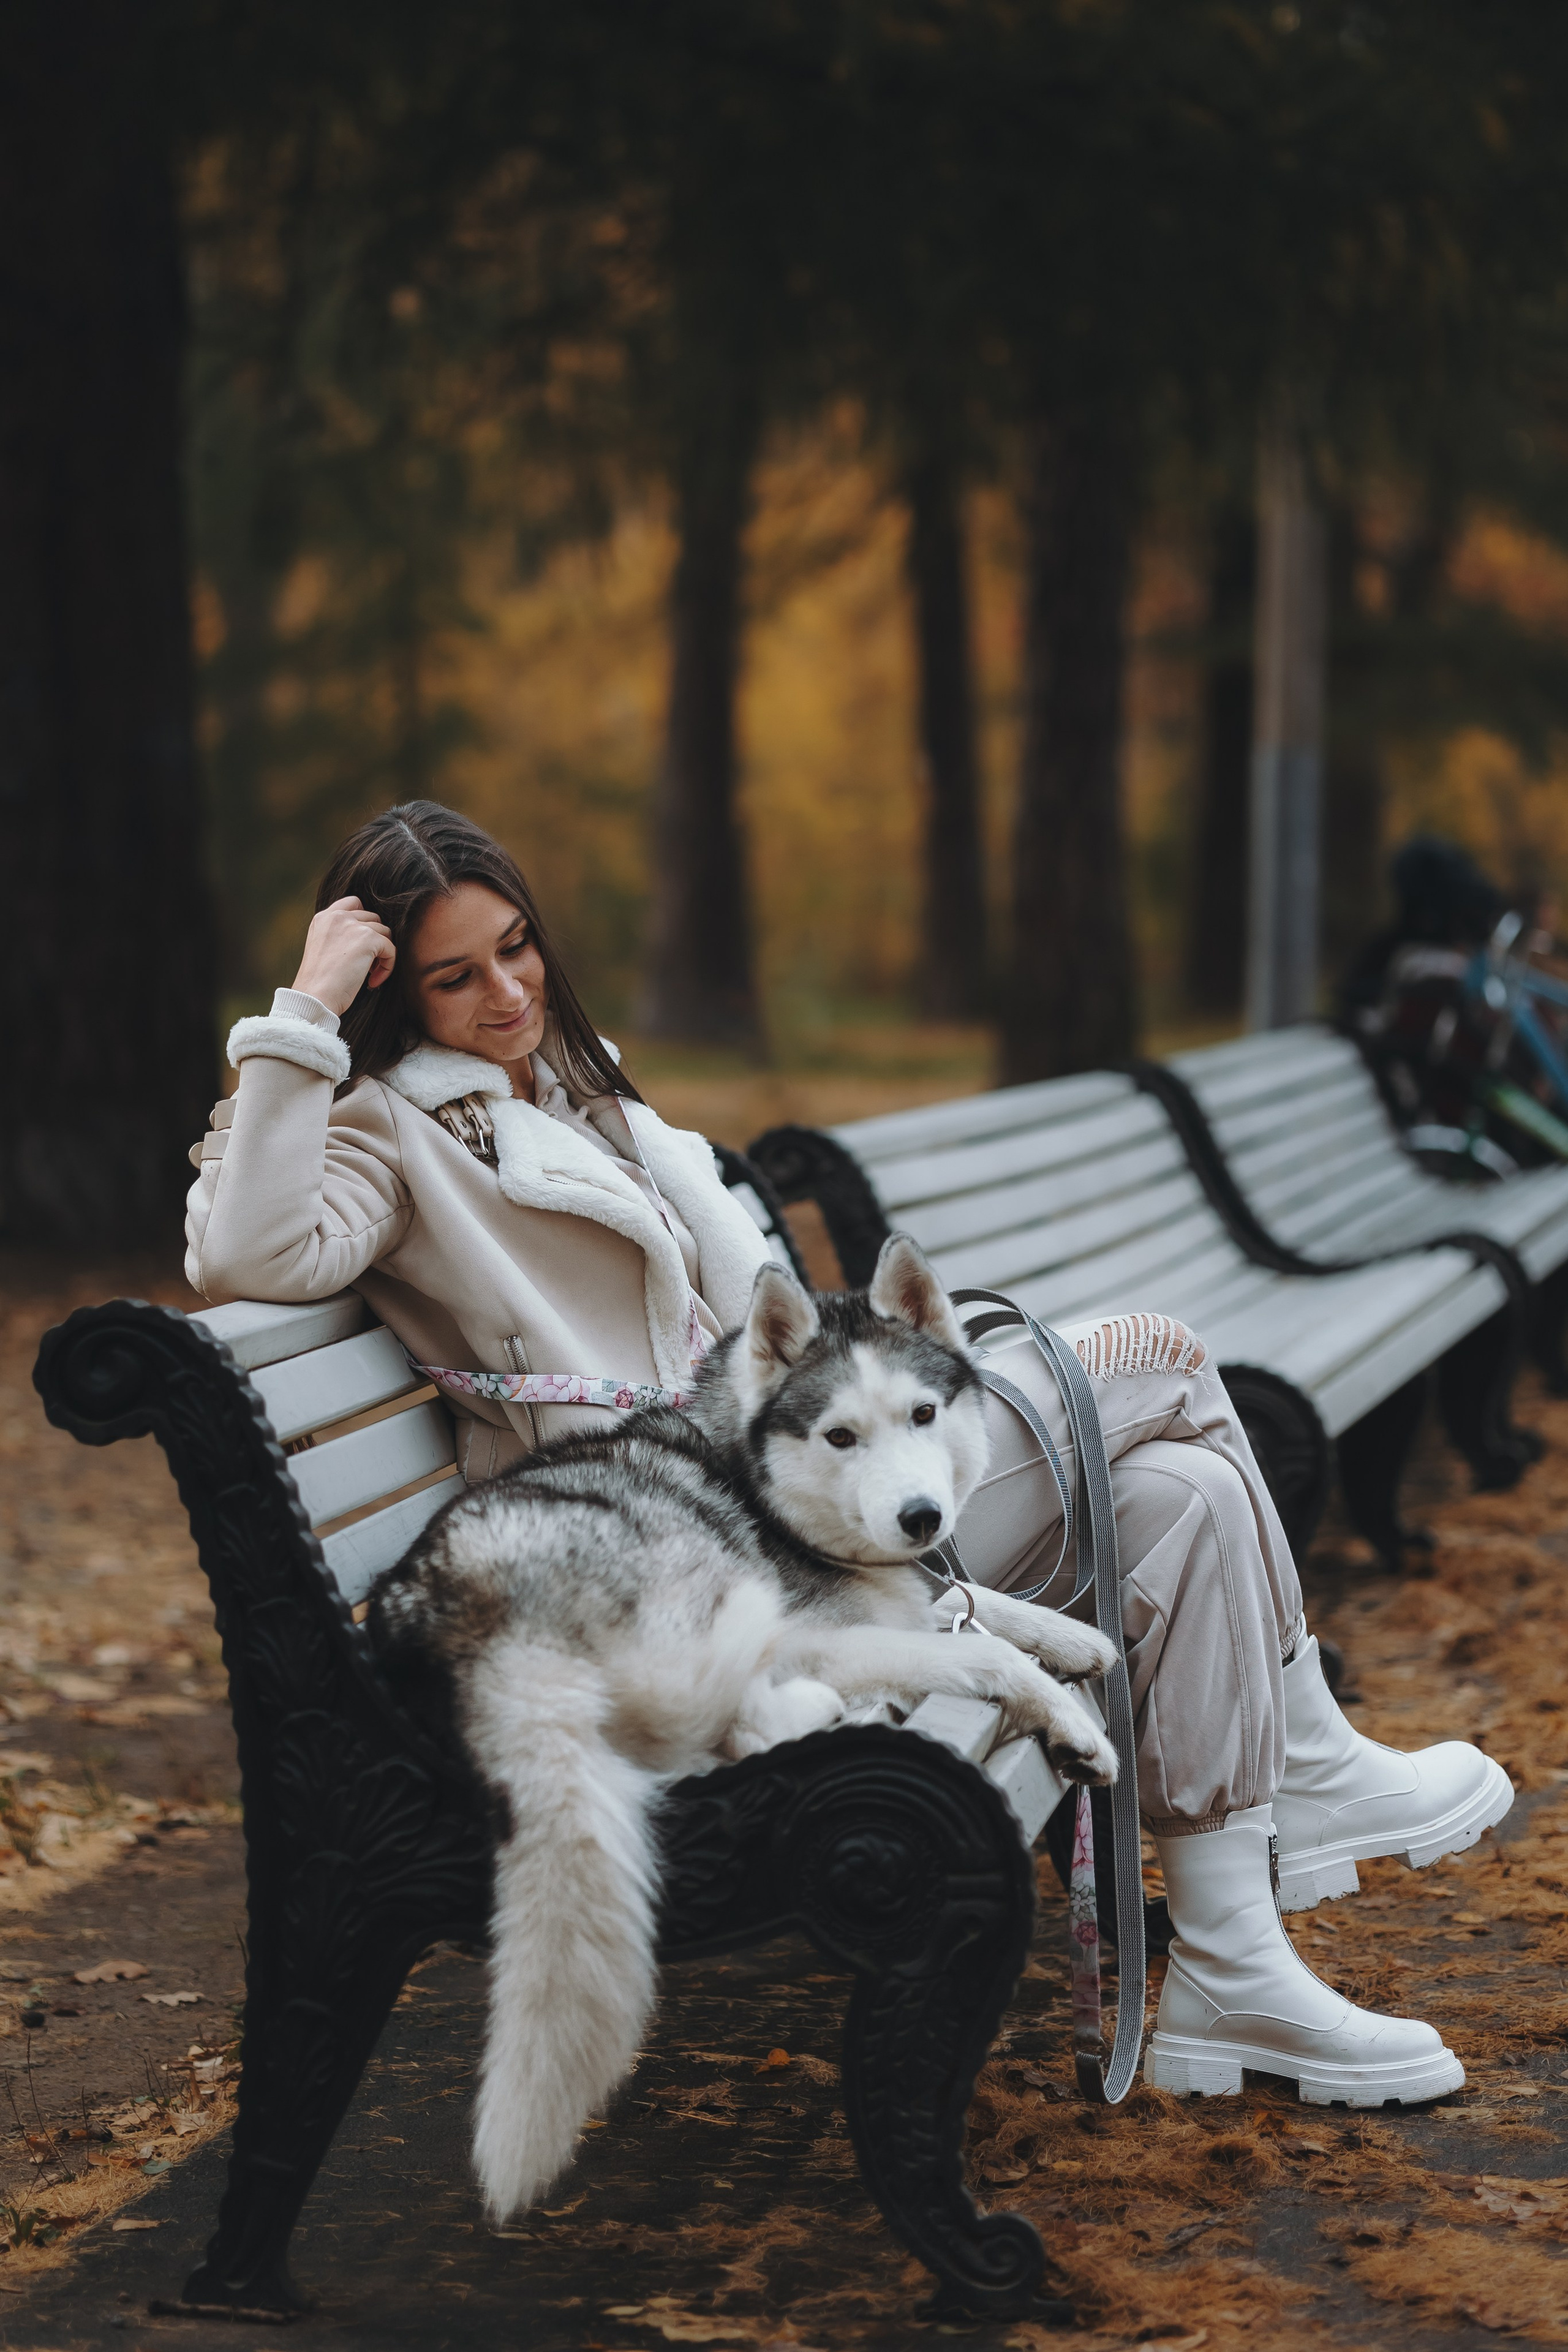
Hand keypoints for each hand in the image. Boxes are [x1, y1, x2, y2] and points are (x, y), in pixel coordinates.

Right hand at [291, 898, 395, 1015]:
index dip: (364, 922)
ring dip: (381, 955)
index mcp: (324, 918)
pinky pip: (391, 949)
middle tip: (365, 966)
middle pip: (373, 919)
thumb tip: (369, 937)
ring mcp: (353, 925)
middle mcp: (337, 916)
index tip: (362, 945)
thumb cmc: (319, 983)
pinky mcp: (368, 939)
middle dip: (374, 941)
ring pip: (384, 933)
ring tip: (369, 975)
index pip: (353, 903)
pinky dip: (388, 966)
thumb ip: (339, 935)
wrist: (314, 997)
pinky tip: (373, 982)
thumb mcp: (323, 949)